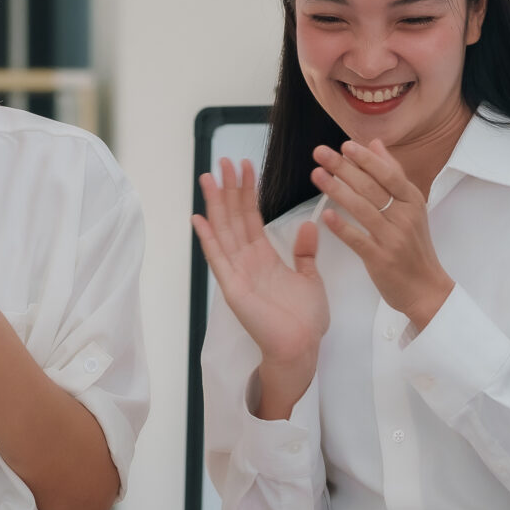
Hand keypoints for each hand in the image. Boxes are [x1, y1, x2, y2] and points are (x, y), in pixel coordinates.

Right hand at [192, 157, 329, 417]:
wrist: (302, 347)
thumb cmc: (306, 319)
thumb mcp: (310, 278)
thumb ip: (305, 252)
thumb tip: (309, 224)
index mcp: (263, 258)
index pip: (251, 218)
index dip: (247, 192)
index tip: (245, 167)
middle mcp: (246, 262)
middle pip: (233, 219)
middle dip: (228, 190)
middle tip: (223, 162)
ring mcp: (237, 274)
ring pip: (223, 232)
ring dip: (215, 205)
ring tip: (209, 178)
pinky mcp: (233, 288)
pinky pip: (218, 259)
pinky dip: (208, 239)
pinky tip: (199, 219)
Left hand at [311, 139, 453, 331]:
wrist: (426, 289)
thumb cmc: (414, 246)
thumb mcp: (411, 207)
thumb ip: (393, 174)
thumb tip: (376, 144)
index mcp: (413, 201)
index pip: (388, 173)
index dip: (366, 158)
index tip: (345, 145)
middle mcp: (405, 217)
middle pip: (371, 187)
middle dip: (343, 167)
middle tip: (319, 153)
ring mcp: (393, 238)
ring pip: (362, 209)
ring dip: (337, 190)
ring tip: (317, 175)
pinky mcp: (381, 259)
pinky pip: (359, 240)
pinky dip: (342, 227)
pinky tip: (325, 215)